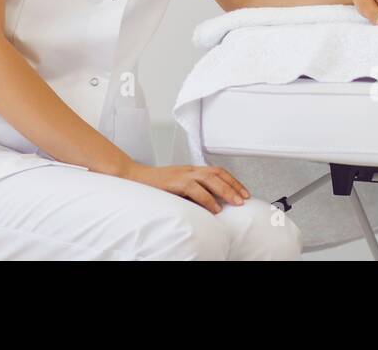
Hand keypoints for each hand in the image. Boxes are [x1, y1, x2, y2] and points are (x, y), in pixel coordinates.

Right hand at [122, 162, 249, 212]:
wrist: (133, 177)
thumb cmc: (155, 186)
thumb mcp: (178, 188)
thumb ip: (194, 193)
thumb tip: (212, 205)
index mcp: (191, 170)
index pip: (217, 171)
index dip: (233, 180)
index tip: (243, 192)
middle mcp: (189, 170)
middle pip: (217, 174)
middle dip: (234, 186)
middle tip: (244, 198)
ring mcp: (182, 174)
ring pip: (210, 179)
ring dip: (225, 191)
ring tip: (235, 202)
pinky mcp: (174, 182)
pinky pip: (195, 189)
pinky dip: (207, 198)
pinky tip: (214, 208)